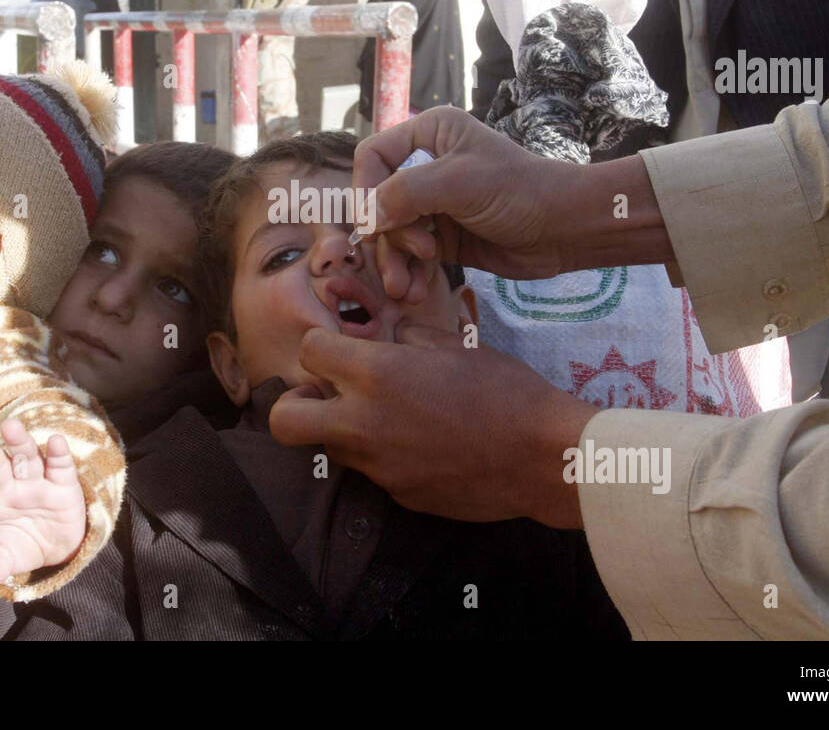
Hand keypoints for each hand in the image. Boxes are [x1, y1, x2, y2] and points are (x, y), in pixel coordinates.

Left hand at [0, 419, 85, 580]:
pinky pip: (60, 466)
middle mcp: (8, 486)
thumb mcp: (6, 557)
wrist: (57, 546)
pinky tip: (55, 441)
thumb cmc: (20, 544)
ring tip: (11, 427)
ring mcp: (35, 482)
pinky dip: (58, 454)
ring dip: (19, 442)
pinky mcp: (62, 483)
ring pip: (25, 458)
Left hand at [268, 324, 597, 526]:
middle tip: (325, 393)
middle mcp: (364, 422)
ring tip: (385, 415)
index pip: (309, 352)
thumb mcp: (456, 345)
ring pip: (328, 447)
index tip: (339, 348)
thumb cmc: (506, 391)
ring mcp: (378, 465)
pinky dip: (383, 455)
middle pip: (284, 418)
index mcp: (377, 374)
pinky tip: (422, 444)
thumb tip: (390, 335)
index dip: (321, 344)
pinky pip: (372, 470)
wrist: (543, 458)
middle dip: (295, 401)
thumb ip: (409, 337)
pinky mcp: (398, 494)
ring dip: (341, 428)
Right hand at [353, 108, 572, 298]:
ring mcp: (432, 204)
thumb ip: (406, 194)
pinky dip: (406, 272)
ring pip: (389, 232)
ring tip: (406, 288)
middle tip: (421, 251)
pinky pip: (408, 254)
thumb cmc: (519, 191)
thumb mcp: (459, 183)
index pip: (374, 155)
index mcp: (429, 134)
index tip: (371, 223)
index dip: (365, 188)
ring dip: (393, 261)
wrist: (564, 230)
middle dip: (389, 234)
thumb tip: (364, 219)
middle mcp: (425, 166)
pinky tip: (413, 290)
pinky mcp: (441, 237)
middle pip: (377, 200)